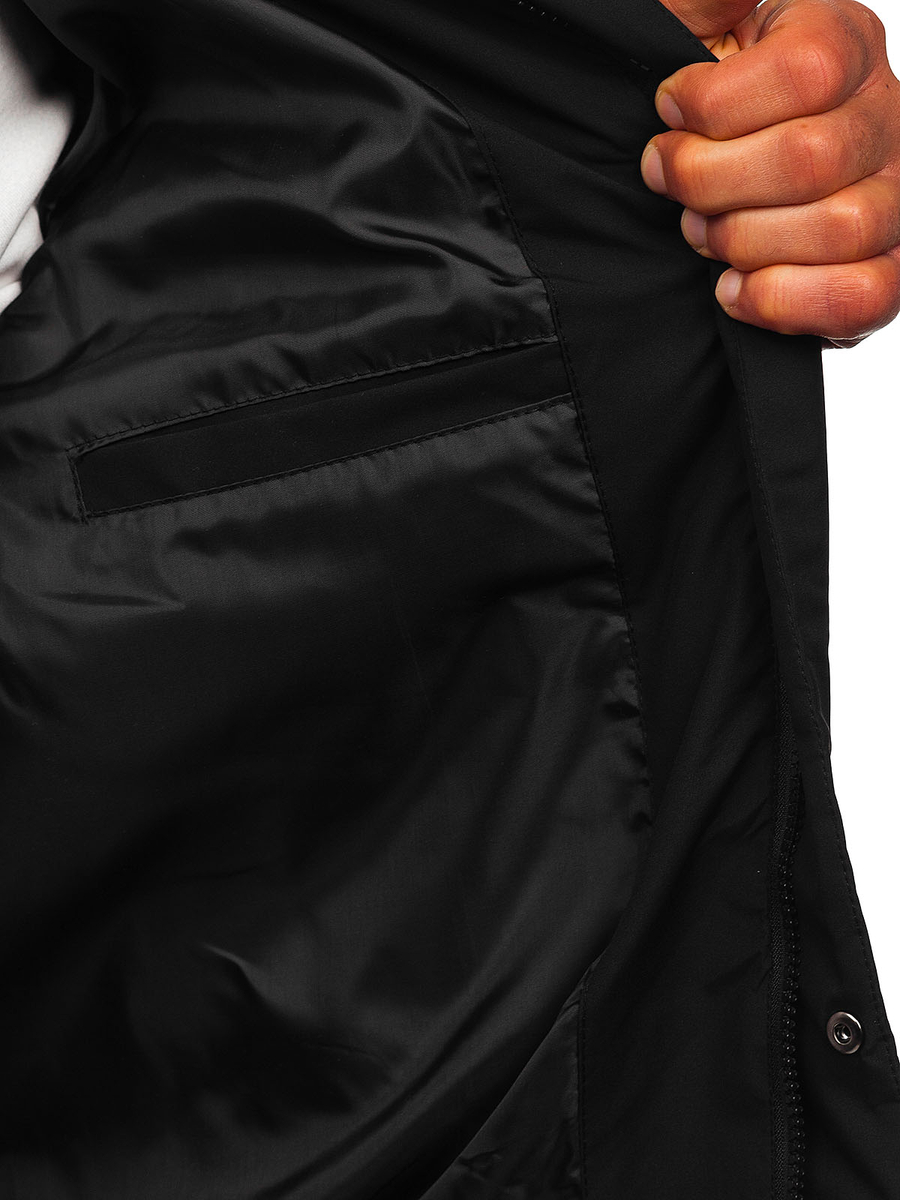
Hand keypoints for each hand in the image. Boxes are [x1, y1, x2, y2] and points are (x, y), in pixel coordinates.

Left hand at [642, 0, 899, 347]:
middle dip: (712, 182)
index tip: (668, 113)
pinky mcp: (885, 271)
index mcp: (845, 43)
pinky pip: (859, 297)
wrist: (708, 180)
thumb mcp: (694, 32)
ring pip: (840, 229)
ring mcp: (893, 198)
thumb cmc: (696, 108)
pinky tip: (732, 286)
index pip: (804, 70)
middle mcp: (885, 117)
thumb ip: (707, 0)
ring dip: (744, 241)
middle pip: (812, 157)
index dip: (715, 104)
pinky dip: (781, 301)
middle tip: (673, 183)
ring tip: (703, 233)